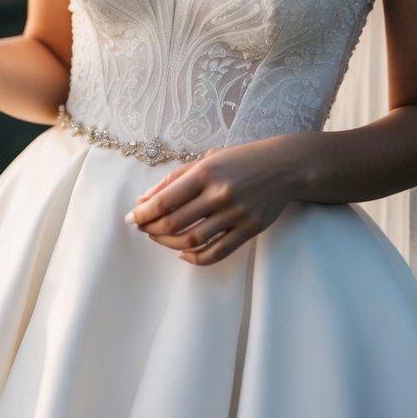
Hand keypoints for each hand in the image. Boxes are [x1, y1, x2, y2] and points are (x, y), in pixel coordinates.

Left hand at [125, 137, 297, 264]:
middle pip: (174, 223)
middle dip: (151, 229)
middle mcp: (220, 194)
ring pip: (191, 240)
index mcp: (205, 172)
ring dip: (168, 243)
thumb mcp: (207, 159)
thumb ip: (175, 178)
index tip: (131, 218)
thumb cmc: (241, 160)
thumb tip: (145, 200)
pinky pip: (216, 252)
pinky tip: (183, 252)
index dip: (143, 213)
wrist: (285, 166)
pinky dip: (194, 258)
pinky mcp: (249, 230)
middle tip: (142, 228)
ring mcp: (236, 214)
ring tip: (159, 238)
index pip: (164, 200)